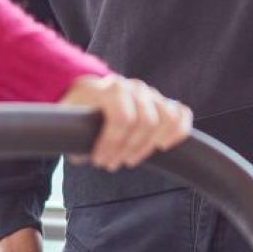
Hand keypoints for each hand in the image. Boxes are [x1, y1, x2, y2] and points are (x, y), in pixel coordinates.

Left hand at [60, 74, 192, 170]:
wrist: (92, 94)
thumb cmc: (81, 110)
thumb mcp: (70, 118)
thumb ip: (75, 134)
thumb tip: (83, 154)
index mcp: (112, 88)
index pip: (123, 117)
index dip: (112, 143)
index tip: (98, 160)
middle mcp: (135, 87)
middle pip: (145, 122)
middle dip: (128, 149)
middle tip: (111, 163)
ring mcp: (152, 94)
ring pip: (167, 118)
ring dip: (148, 146)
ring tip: (131, 158)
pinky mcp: (164, 103)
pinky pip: (182, 114)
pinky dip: (178, 131)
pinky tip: (163, 146)